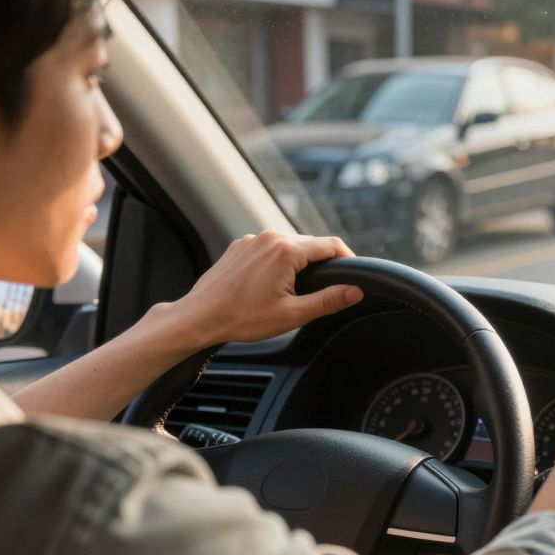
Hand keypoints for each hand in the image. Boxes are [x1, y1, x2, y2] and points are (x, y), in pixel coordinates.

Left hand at [171, 231, 362, 344]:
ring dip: (298, 262)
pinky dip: (276, 262)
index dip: (347, 259)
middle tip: (325, 289)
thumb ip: (328, 300)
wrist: (200, 317)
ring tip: (295, 290)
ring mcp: (252, 240)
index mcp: (286, 250)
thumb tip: (355, 291)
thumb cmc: (242, 318)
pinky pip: (268, 248)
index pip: (331, 245)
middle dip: (321, 263)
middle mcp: (269, 237)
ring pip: (288, 245)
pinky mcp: (239, 246)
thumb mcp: (292, 315)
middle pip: (310, 244)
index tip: (353, 274)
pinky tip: (269, 285)